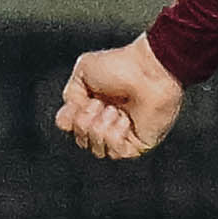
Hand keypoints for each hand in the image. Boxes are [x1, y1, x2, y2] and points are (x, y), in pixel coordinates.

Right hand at [58, 34, 185, 158]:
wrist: (149, 70)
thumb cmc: (122, 65)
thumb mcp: (82, 71)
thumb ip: (69, 96)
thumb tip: (68, 120)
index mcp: (94, 106)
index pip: (69, 127)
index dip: (68, 118)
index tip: (77, 103)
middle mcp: (108, 122)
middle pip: (81, 140)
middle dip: (84, 122)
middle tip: (99, 103)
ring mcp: (124, 134)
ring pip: (97, 150)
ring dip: (100, 128)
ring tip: (113, 110)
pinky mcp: (139, 144)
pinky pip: (116, 152)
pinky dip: (114, 136)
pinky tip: (124, 120)